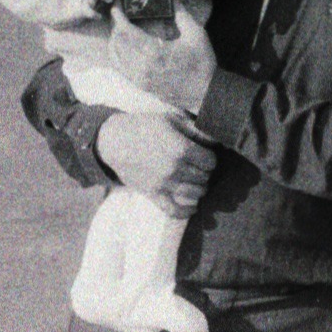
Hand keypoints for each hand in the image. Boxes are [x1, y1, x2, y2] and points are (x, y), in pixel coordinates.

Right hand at [95, 111, 216, 218]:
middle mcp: (175, 169)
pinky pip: (175, 210)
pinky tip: (194, 206)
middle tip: (198, 167)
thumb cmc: (145, 127)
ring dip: (199, 188)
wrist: (115, 142)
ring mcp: (164, 184)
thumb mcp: (171, 119)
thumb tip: (216, 139)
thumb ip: (195, 130)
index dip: (210, 158)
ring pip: (195, 194)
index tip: (204, 155)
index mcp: (181, 149)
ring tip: (196, 181)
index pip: (211, 162)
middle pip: (205, 178)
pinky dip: (187, 211)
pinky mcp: (153, 195)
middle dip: (204, 172)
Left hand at [108, 9, 216, 112]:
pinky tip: (120, 45)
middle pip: (117, 41)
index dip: (118, 15)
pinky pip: (120, 68)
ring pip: (115, 55)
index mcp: (154, 53)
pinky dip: (116, 54)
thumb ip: (182, 12)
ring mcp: (139, 78)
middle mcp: (142, 67)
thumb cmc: (202, 63)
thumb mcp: (195, 34)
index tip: (117, 3)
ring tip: (118, 25)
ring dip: (114, 38)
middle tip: (118, 11)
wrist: (205, 94)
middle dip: (115, 24)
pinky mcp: (140, 85)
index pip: (125, 30)